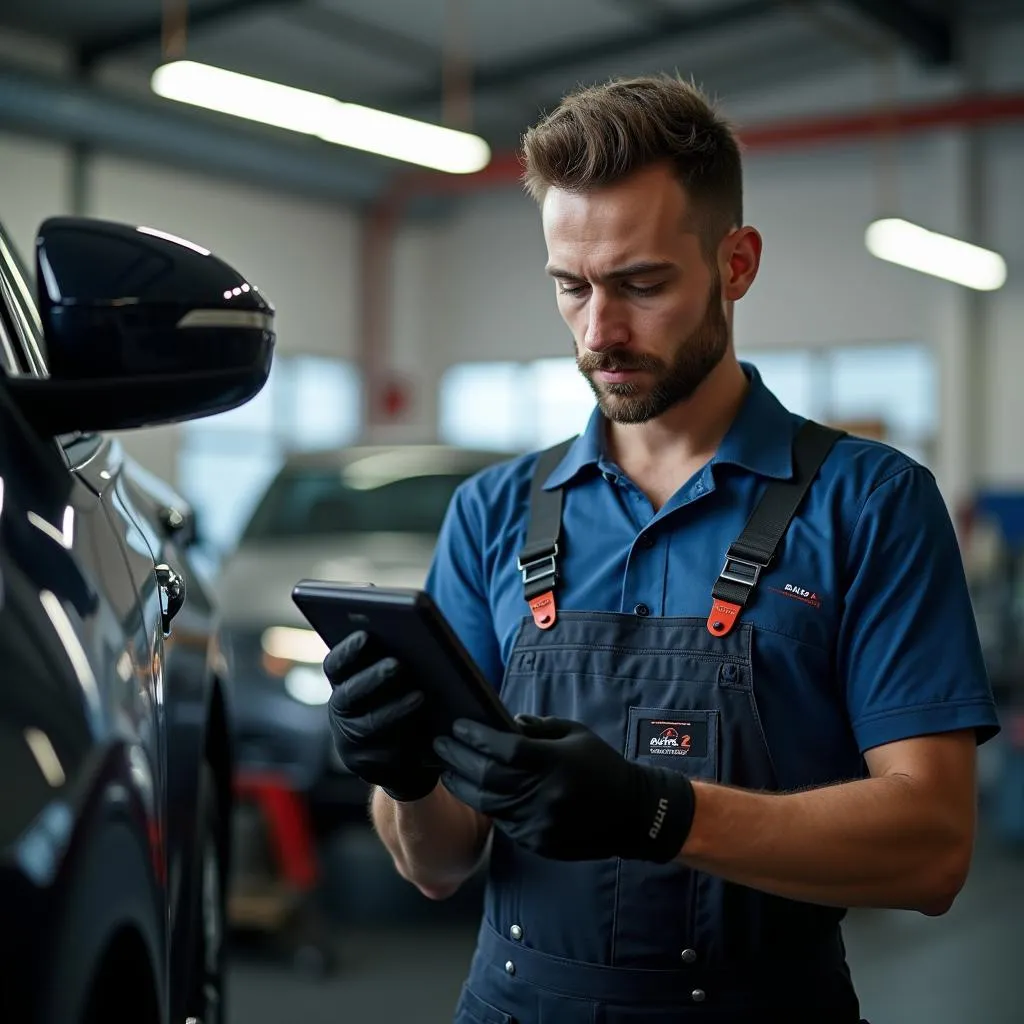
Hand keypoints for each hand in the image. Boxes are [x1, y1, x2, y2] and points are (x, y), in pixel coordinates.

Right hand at [325, 630, 438, 801]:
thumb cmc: (403, 703)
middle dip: (374, 677)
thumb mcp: (392, 682)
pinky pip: (388, 752)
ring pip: (370, 725)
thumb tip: (410, 635)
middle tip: (397, 664)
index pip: (335, 665)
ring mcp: (351, 742)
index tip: (366, 635)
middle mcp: (341, 712)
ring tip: (420, 696)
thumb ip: (390, 661)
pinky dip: (409, 738)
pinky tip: (429, 729)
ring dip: (395, 709)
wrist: (406, 759)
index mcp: (342, 684)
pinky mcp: (370, 767)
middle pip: (350, 694)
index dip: (347, 650)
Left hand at [433, 715, 694, 861]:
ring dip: (462, 784)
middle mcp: (543, 794)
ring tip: (446, 768)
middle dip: (458, 758)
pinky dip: (485, 803)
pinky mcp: (536, 841)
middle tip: (439, 744)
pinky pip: (502, 821)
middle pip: (487, 776)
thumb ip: (538, 728)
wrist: (633, 814)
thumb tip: (503, 722)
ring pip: (487, 802)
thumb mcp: (575, 735)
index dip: (476, 736)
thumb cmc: (602, 766)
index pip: (503, 748)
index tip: (457, 725)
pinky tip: (473, 790)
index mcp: (554, 762)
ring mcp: (538, 822)